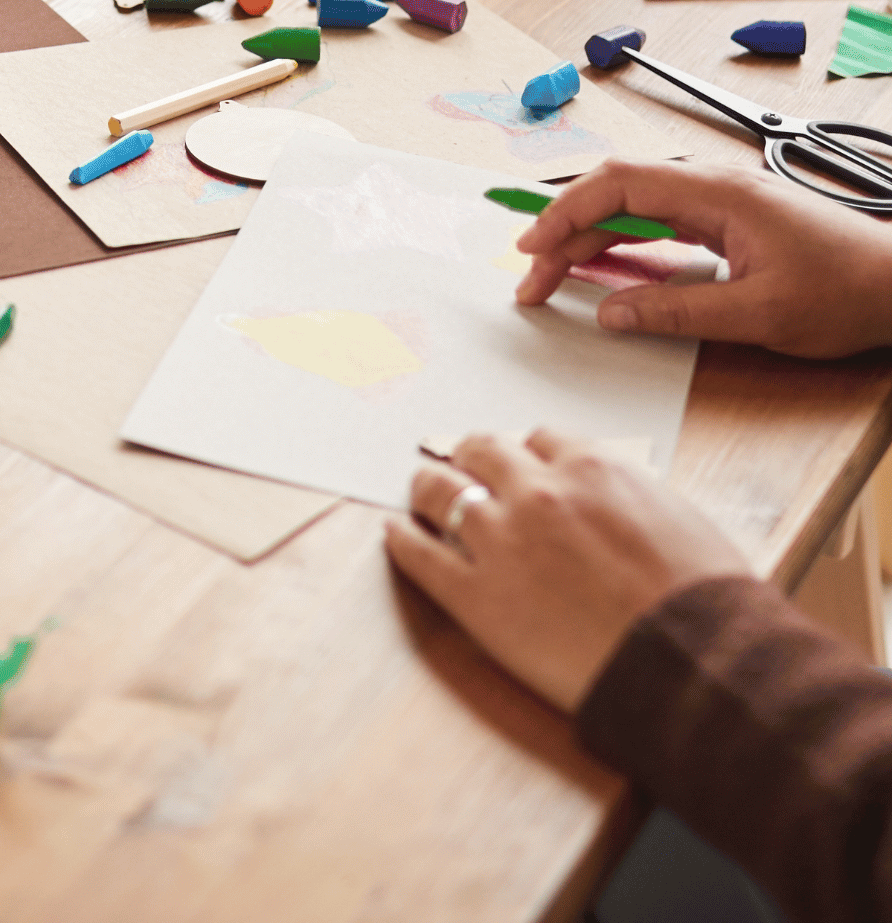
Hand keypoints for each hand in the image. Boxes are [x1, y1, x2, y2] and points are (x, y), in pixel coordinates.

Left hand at [386, 430, 750, 713]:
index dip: (527, 454)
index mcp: (593, 468)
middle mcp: (538, 492)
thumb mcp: (680, 522)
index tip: (518, 464)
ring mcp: (501, 542)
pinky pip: (420, 555)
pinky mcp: (476, 597)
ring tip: (420, 491)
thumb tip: (614, 503)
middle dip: (471, 457)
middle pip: (482, 451)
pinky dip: (402, 539)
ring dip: (428, 488)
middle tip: (461, 466)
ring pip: (441, 491)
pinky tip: (395, 532)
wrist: (698, 667)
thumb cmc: (709, 605)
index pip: (540, 439)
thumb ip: (630, 499)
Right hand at [514, 158, 891, 355]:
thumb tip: (611, 314)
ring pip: (632, 208)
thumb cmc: (848, 292)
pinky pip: (658, 223)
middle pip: (615, 194)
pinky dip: (621, 244)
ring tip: (554, 275)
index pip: (618, 186)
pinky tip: (603, 268)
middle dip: (565, 229)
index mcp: (717, 193)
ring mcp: (720, 203)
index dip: (564, 213)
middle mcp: (712, 187)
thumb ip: (676, 311)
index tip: (533, 249)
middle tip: (533, 275)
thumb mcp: (759, 313)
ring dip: (589, 238)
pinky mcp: (728, 222)